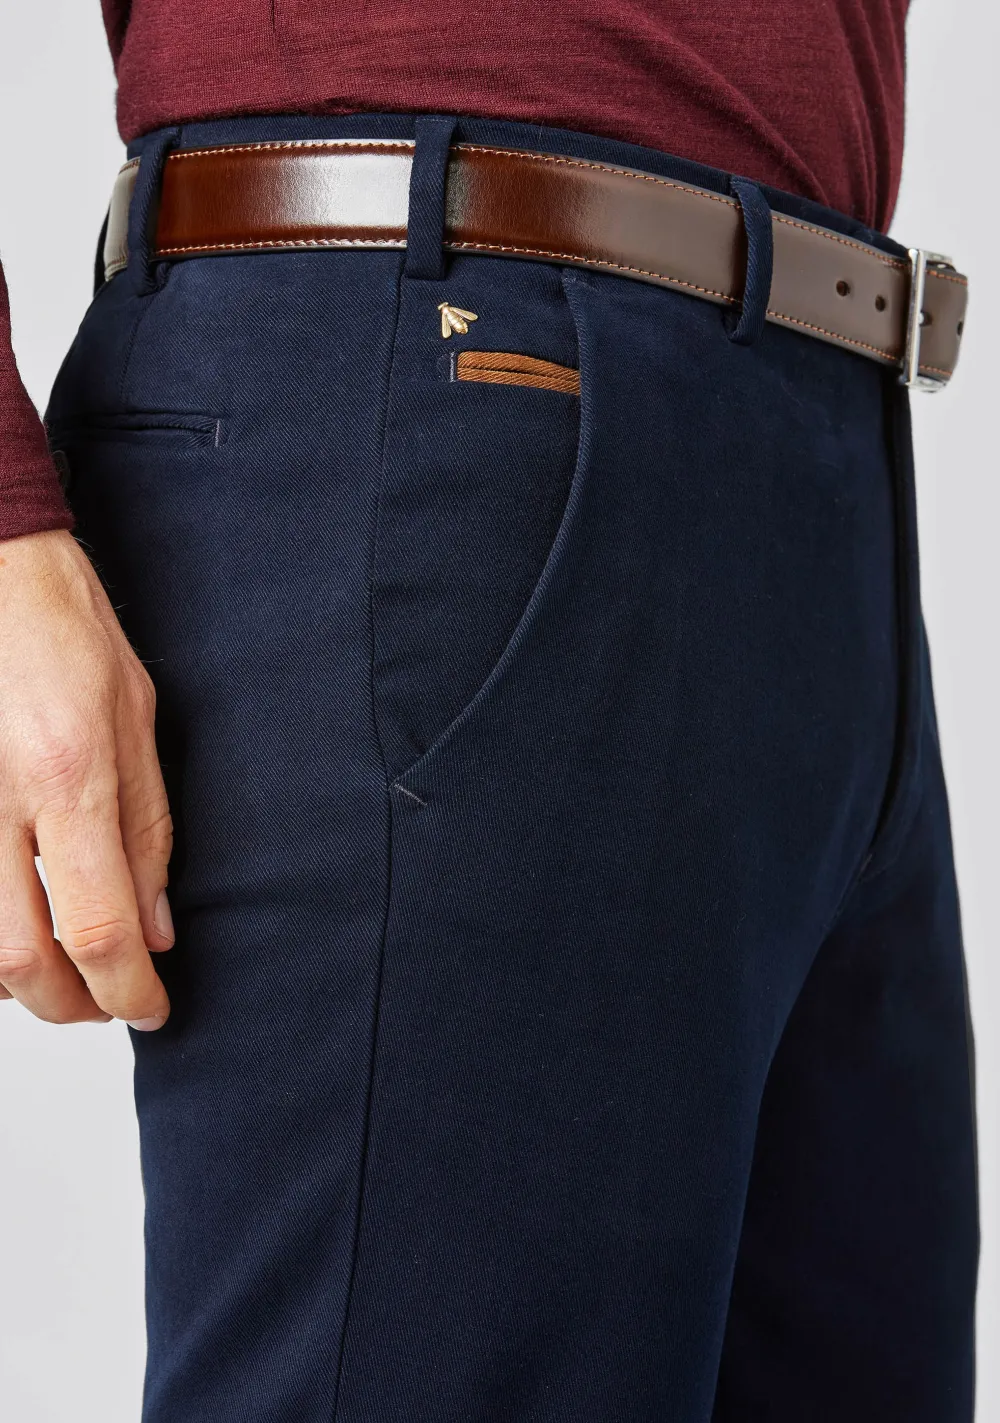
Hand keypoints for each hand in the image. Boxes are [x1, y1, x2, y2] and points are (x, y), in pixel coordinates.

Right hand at [0, 529, 171, 1027]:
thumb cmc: (65, 632)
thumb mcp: (137, 723)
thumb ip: (148, 833)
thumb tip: (157, 930)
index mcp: (69, 778)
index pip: (99, 930)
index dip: (129, 992)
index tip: (153, 1010)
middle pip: (22, 962)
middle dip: (73, 1006)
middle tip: (109, 1003)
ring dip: (24, 982)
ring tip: (69, 973)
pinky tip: (18, 931)